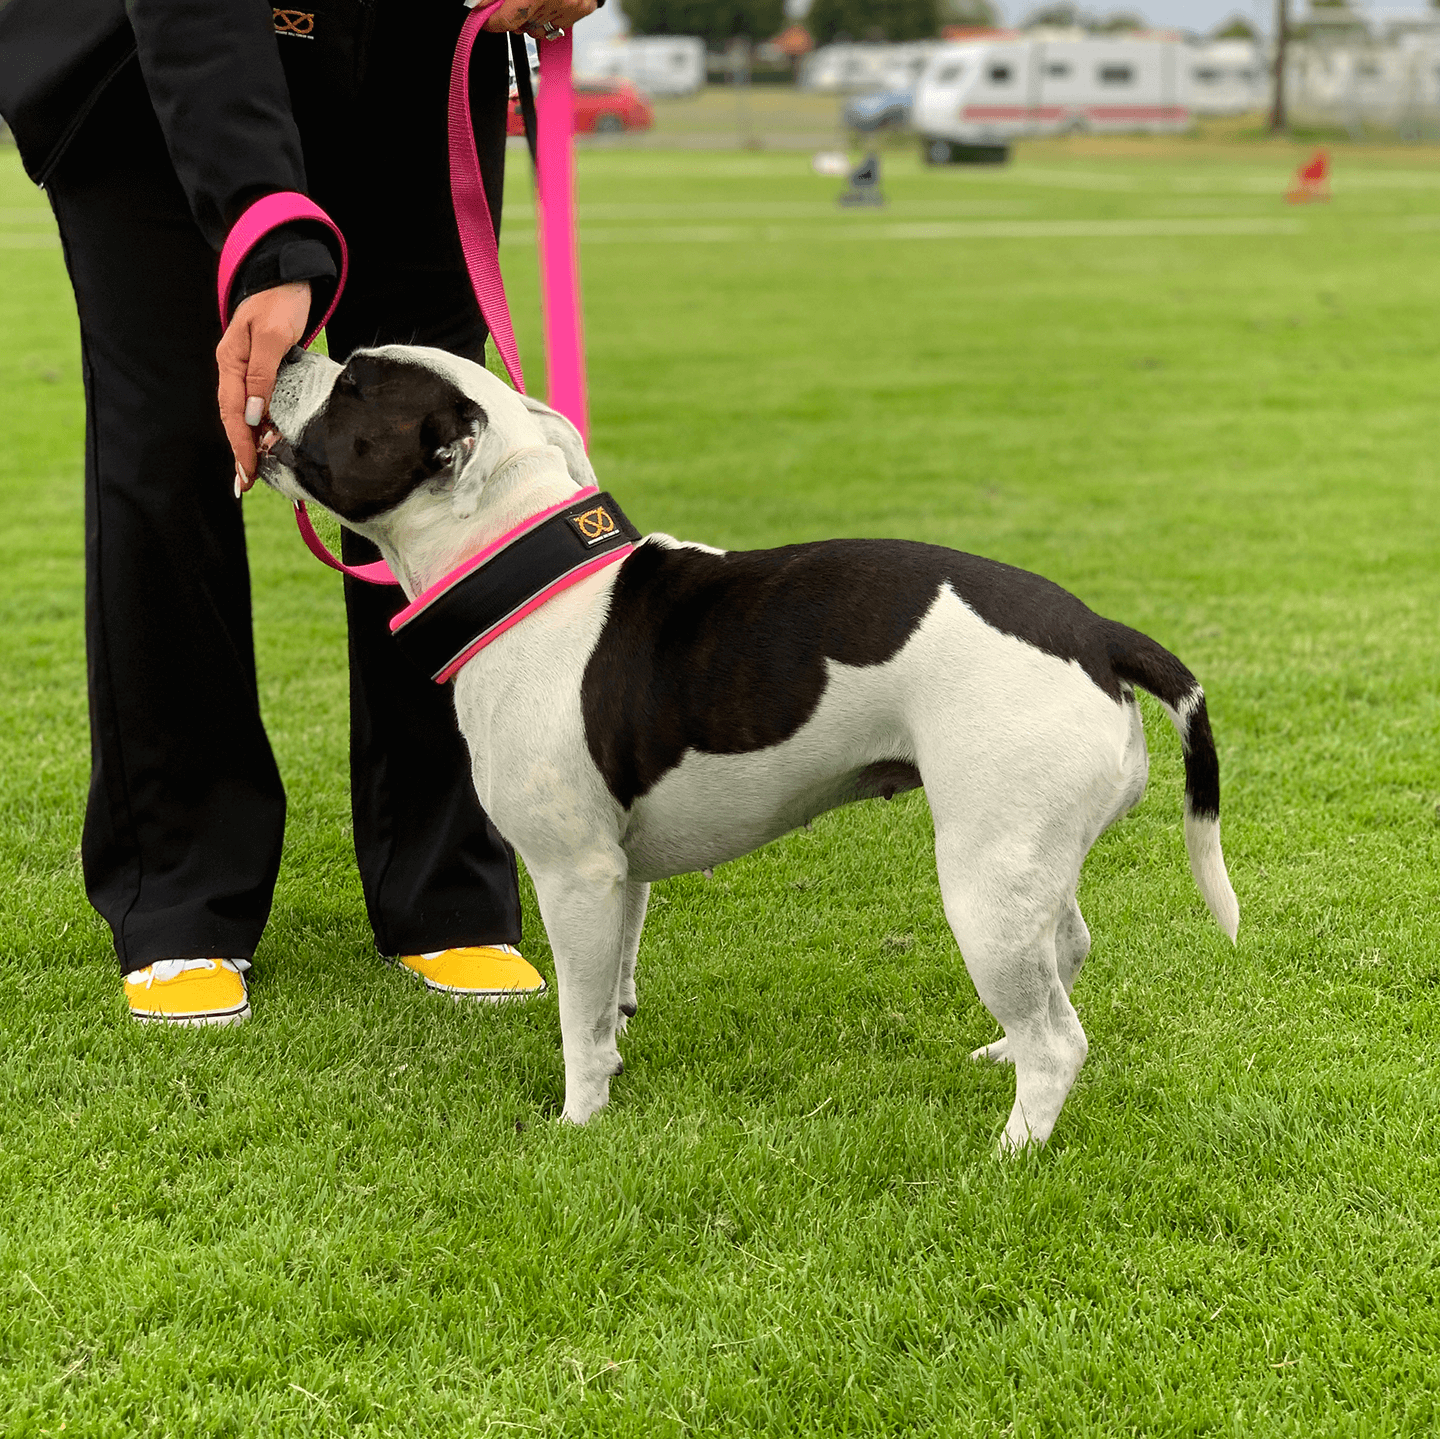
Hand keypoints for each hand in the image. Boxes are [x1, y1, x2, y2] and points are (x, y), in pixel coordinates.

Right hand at [217, 280, 310, 488]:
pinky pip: (259, 405)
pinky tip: (270, 443)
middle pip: (235, 418)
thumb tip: (252, 414)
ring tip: (258, 472)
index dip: (240, 445)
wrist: (289, 277)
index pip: (232, 412)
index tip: (248, 472)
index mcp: (231, 362)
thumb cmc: (280, 302)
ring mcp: (248, 370)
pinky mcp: (264, 371)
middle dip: (241, 452)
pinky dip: (263, 426)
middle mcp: (235, 369)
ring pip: (246, 414)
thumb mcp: (272, 336)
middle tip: (246, 486)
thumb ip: (262, 375)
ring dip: (251, 443)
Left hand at [482, 0, 596, 39]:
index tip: (485, 19)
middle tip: (514, 1)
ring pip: (541, 27)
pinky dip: (552, 12)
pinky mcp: (583, 8)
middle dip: (513, 16)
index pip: (506, 19)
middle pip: (523, 25)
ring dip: (533, 16)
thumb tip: (479, 4)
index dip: (492, 21)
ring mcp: (571, 7)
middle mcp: (555, 1)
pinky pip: (560, 22)